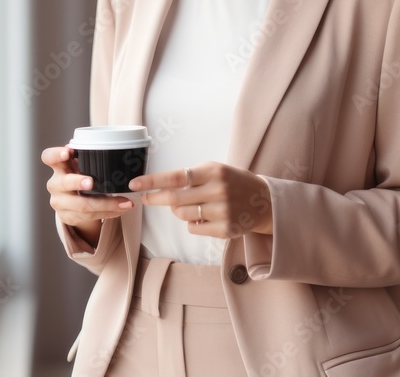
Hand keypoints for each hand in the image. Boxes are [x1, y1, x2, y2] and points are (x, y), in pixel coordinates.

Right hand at [42, 146, 134, 228]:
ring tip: (125, 202)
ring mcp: (59, 202)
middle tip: (91, 182)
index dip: (56, 154)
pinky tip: (120, 209)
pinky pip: (89, 217)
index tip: (67, 152)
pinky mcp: (67, 217)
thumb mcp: (81, 164)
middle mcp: (55, 184)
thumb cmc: (80, 175)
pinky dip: (108, 213)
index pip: (49, 157)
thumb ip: (90, 157)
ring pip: (82, 205)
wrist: (73, 200)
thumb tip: (117, 151)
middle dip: (78, 182)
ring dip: (106, 204)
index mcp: (58, 166)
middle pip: (64, 183)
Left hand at [128, 162, 272, 238]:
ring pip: (182, 215)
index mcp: (214, 171)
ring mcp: (222, 211)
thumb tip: (162, 191)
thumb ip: (191, 178)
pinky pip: (193, 228)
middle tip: (145, 198)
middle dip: (154, 199)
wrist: (264, 202)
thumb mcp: (216, 171)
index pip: (176, 177)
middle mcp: (218, 191)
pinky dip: (193, 223)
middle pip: (174, 199)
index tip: (135, 183)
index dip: (152, 181)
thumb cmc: (233, 183)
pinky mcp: (224, 229)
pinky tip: (206, 216)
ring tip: (195, 205)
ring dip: (179, 211)